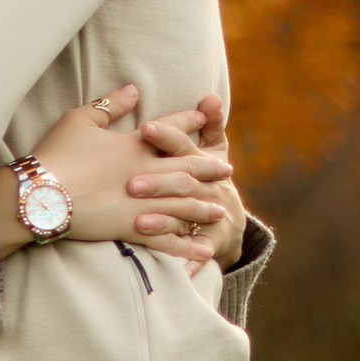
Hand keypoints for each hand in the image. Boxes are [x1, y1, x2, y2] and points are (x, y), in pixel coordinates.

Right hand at [10, 84, 232, 264]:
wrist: (38, 194)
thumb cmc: (55, 154)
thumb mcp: (79, 120)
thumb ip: (110, 104)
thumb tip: (133, 88)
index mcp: (134, 144)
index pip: (170, 129)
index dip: (190, 122)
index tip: (205, 118)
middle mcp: (146, 172)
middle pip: (188, 168)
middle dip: (209, 168)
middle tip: (227, 170)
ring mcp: (142, 202)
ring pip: (184, 203)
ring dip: (204, 206)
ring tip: (220, 210)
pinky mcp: (132, 227)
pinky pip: (167, 238)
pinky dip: (187, 245)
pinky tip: (204, 249)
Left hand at [134, 92, 246, 270]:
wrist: (229, 218)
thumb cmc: (207, 174)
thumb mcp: (212, 147)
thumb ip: (207, 122)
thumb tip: (212, 96)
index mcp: (199, 159)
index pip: (183, 145)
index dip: (167, 136)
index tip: (146, 128)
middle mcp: (207, 185)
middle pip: (182, 182)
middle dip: (158, 182)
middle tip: (131, 184)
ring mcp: (210, 214)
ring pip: (186, 216)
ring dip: (164, 220)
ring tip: (140, 224)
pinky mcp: (210, 241)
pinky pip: (196, 250)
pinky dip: (187, 258)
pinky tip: (170, 264)